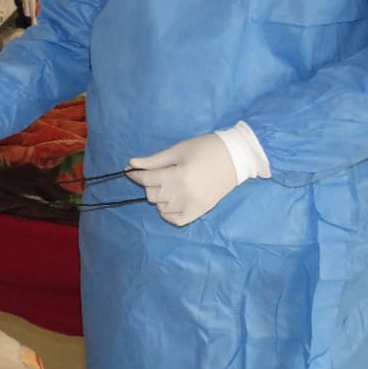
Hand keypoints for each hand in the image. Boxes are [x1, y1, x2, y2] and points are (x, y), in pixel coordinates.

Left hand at [126, 132, 240, 225]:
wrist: (237, 157)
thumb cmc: (206, 148)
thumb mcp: (178, 150)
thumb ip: (154, 160)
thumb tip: (131, 164)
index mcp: (179, 176)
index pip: (147, 180)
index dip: (135, 174)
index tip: (130, 169)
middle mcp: (184, 194)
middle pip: (152, 194)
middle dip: (149, 183)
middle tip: (156, 173)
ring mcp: (193, 205)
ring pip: (161, 207)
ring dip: (159, 197)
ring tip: (167, 184)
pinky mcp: (200, 211)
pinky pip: (176, 220)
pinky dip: (168, 213)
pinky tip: (169, 202)